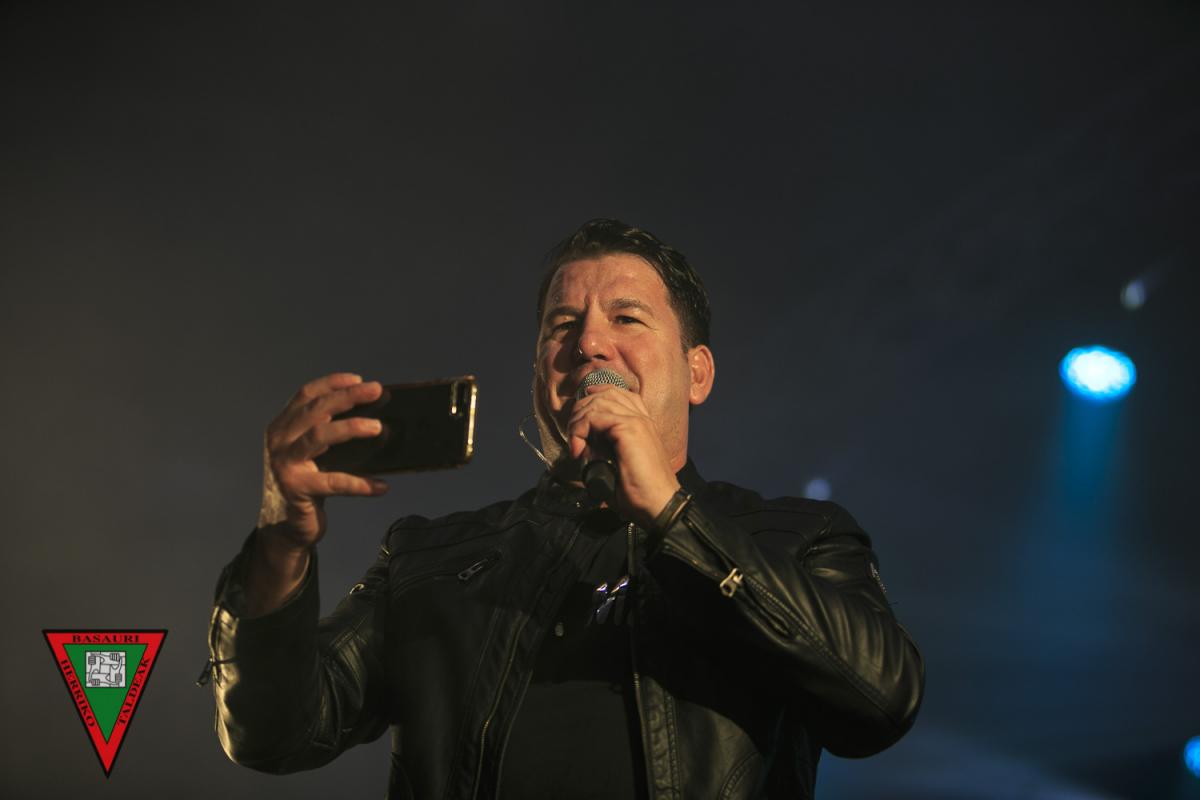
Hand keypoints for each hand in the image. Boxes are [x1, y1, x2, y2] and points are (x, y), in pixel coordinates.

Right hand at [258, 372, 387, 551]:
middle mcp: (279, 441)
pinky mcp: (297, 488)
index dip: (331, 384)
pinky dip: (360, 483)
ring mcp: (285, 464)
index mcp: (282, 427)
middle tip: (376, 391)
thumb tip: (373, 419)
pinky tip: (381, 486)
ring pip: (319, 435)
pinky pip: (334, 481)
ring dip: (351, 428)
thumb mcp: (309, 455)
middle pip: (315, 409)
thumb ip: (327, 435)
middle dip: (347, 397)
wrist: (283, 527)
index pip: (305, 395)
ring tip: (378, 428)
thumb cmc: (305, 485)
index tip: (359, 379)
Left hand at [567, 383, 680, 527]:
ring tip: (575, 444)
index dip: (592, 401)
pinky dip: (579, 430)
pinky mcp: (630, 428)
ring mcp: (637, 420)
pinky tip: (578, 449)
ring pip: (596, 402)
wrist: (659, 505)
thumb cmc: (639, 492)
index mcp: (641, 422)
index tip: (578, 426)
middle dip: (580, 412)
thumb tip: (582, 444)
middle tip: (573, 438)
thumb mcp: (616, 465)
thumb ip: (601, 450)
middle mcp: (640, 416)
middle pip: (602, 393)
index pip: (614, 393)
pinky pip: (594, 416)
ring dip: (578, 421)